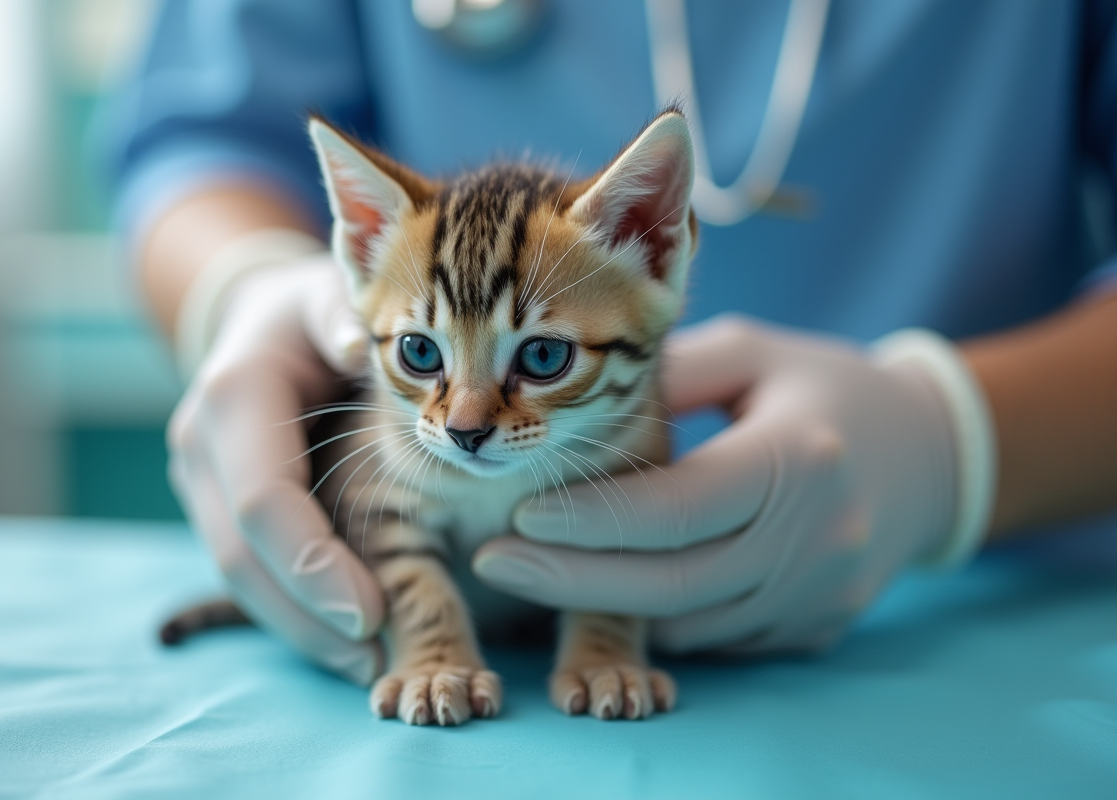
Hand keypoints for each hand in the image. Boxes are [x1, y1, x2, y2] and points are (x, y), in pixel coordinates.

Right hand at [168, 255, 384, 682]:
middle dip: (307, 616)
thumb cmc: (316, 307)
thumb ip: (346, 313)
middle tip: (378, 660)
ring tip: (367, 664)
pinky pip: (246, 571)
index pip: (264, 501)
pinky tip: (340, 638)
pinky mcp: (212, 505)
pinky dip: (291, 610)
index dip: (313, 564)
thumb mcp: (333, 291)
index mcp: (234, 395)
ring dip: (298, 629)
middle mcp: (201, 444)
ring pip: (238, 577)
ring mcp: (199, 480)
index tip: (377, 614)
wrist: (262, 319)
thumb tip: (360, 344)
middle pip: (242, 556)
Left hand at [474, 316, 971, 654]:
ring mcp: (820, 592)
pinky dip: (661, 613)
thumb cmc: (826, 386)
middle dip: (569, 578)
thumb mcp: (753, 352)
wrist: (931, 455)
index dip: (589, 518)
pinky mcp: (818, 624)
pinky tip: (615, 581)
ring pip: (688, 621)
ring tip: (534, 567)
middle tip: (493, 559)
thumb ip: (668, 371)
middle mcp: (816, 538)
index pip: (675, 509)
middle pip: (671, 583)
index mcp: (797, 459)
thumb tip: (576, 398)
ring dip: (604, 601)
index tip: (520, 511)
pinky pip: (718, 635)